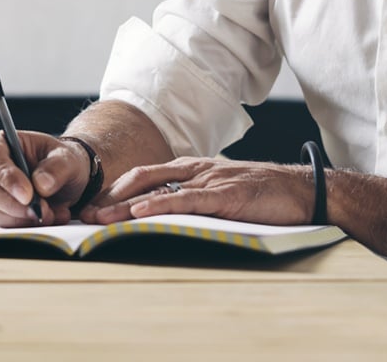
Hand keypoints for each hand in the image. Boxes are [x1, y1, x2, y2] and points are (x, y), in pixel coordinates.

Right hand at [0, 130, 89, 226]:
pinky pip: (1, 225)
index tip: (28, 195)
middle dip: (15, 205)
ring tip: (50, 213)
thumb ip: (56, 167)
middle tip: (42, 210)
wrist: (68, 180)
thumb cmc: (62, 162)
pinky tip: (47, 218)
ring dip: (20, 218)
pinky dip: (24, 226)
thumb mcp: (67, 158)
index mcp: (2, 144)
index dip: (6, 177)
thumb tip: (41, 185)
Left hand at [81, 157, 313, 226]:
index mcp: (194, 168)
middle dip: (111, 196)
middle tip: (84, 215)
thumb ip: (195, 198)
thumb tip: (163, 214)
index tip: (93, 208)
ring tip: (100, 218)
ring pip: (158, 188)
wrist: (302, 190)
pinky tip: (141, 212)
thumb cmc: (263, 194)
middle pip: (143, 177)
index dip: (117, 190)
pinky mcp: (225, 195)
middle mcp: (197, 169)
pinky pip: (186, 199)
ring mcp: (210, 179)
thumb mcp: (222, 193)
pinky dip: (160, 205)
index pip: (146, 175)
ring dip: (125, 204)